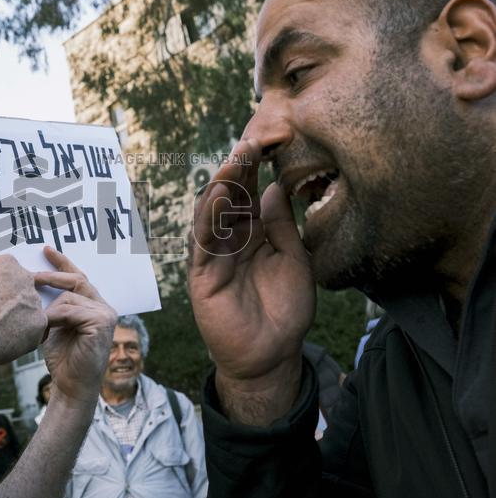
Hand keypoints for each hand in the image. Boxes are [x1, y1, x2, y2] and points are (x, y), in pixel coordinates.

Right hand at [0, 254, 46, 368]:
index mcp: (6, 265)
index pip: (12, 273)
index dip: (2, 289)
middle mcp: (25, 280)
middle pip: (24, 292)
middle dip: (12, 306)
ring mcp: (34, 303)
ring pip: (29, 314)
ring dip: (18, 324)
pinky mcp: (39, 325)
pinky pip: (33, 334)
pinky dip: (20, 341)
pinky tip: (2, 344)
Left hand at [34, 247, 116, 407]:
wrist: (72, 386)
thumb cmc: (63, 359)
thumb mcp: (56, 326)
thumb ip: (54, 307)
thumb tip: (33, 284)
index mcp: (95, 306)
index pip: (79, 277)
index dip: (63, 263)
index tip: (45, 250)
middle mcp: (104, 307)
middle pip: (77, 280)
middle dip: (53, 275)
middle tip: (32, 275)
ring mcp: (106, 315)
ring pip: (70, 297)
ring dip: (49, 308)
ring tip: (39, 323)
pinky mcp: (101, 323)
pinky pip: (71, 310)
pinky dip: (55, 317)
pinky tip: (46, 328)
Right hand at [188, 137, 314, 384]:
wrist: (272, 355)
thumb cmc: (285, 311)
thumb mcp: (295, 261)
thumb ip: (282, 226)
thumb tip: (275, 188)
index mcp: (253, 234)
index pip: (250, 193)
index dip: (256, 169)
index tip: (269, 141)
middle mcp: (231, 240)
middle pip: (230, 197)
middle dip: (238, 169)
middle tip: (250, 142)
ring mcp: (214, 256)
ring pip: (212, 214)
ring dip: (221, 186)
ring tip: (234, 162)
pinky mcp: (202, 276)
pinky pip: (203, 242)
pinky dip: (208, 218)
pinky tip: (217, 196)